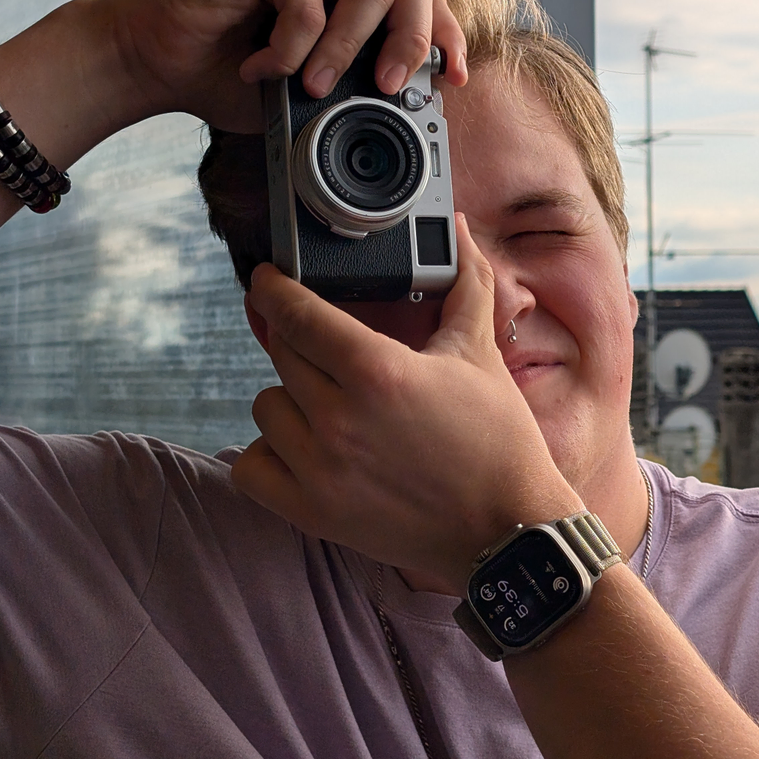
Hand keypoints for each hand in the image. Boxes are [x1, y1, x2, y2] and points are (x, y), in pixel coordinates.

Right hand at [108, 0, 467, 132]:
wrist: (152, 61)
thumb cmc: (225, 73)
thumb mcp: (308, 92)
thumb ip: (354, 87)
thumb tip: (406, 105)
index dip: (445, 35)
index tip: (452, 79)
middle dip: (412, 41)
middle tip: (390, 88)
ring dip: (345, 51)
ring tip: (309, 85)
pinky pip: (310, 2)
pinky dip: (290, 48)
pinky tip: (257, 66)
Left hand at [232, 216, 579, 591]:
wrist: (507, 531)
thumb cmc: (497, 439)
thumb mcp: (477, 353)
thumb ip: (462, 283)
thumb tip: (456, 227)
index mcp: (377, 370)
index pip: (297, 313)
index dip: (274, 289)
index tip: (266, 279)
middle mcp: (338, 418)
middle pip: (283, 354)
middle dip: (303, 344)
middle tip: (333, 351)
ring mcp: (320, 469)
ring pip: (267, 406)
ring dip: (291, 399)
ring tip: (332, 405)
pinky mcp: (312, 513)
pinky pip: (251, 467)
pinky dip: (269, 454)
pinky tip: (304, 447)